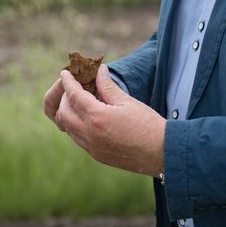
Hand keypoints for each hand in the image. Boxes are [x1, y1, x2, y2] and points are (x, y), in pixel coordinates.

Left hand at [45, 65, 164, 176]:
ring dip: (69, 113)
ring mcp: (91, 147)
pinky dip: (76, 125)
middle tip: (74, 87)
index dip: (68, 82)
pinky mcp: (96, 155)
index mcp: (97, 117)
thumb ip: (108, 86)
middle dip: (64, 98)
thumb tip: (99, 71)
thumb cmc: (148, 125)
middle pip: (63, 113)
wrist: (162, 153)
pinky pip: (77, 138)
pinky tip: (87, 117)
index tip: (65, 73)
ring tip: (79, 101)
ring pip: (67, 128)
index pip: (74, 96)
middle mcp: (89, 134)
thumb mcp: (127, 101)